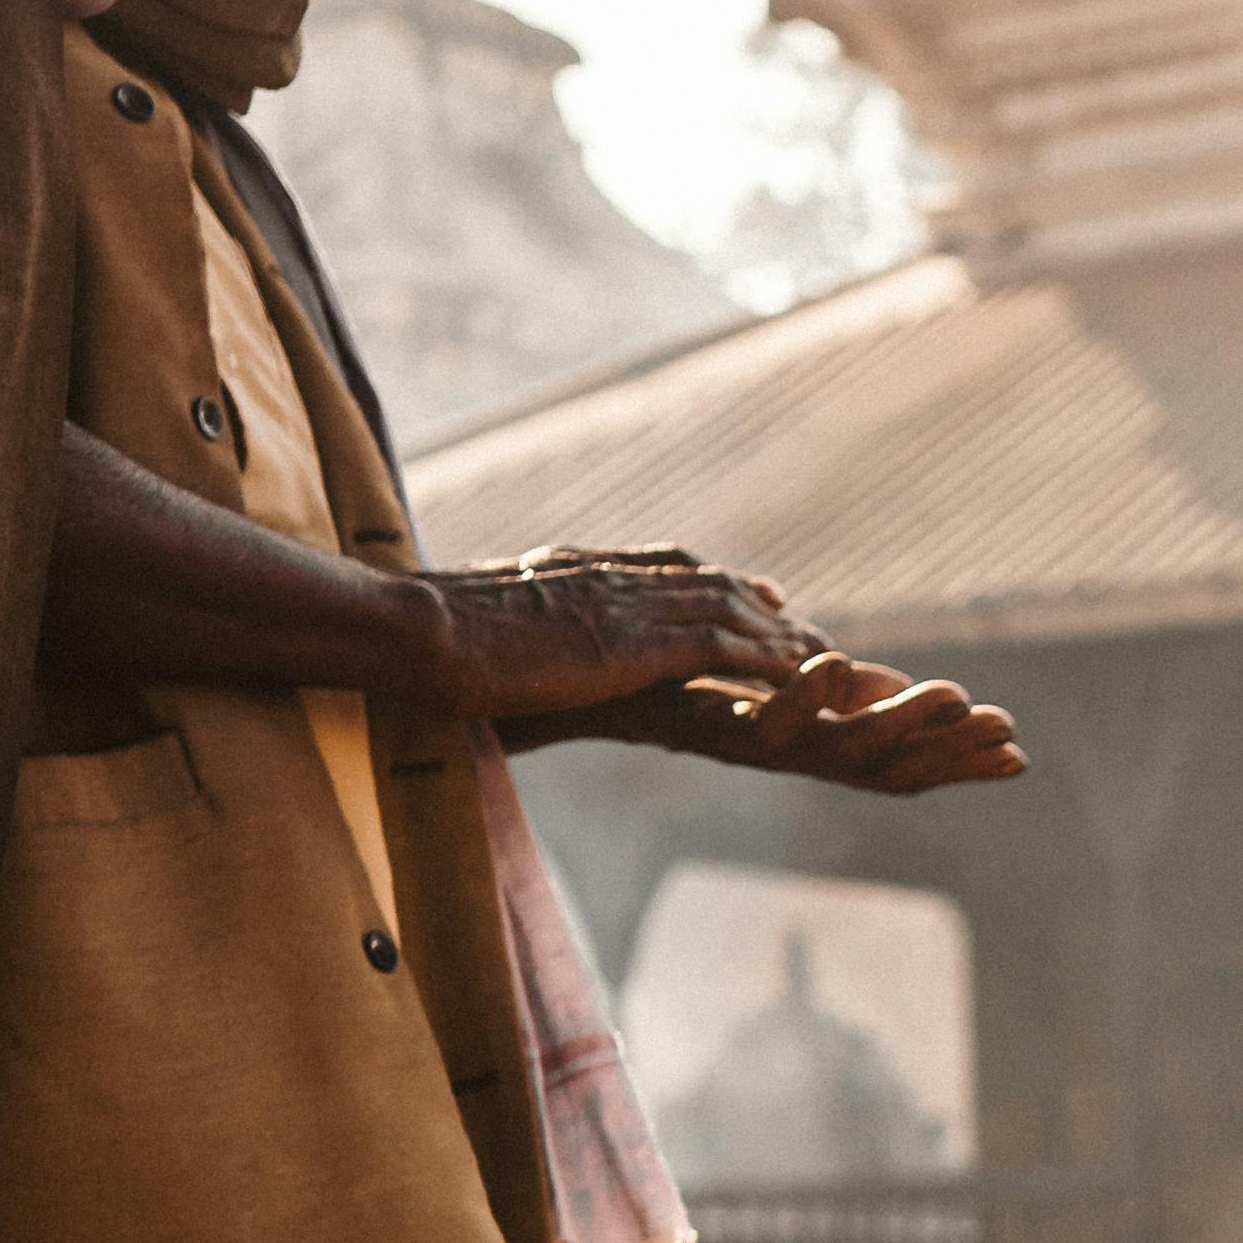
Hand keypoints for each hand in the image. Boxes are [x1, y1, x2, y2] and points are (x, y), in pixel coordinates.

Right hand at [417, 545, 822, 728]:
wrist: (416, 631)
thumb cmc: (419, 636)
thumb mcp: (470, 623)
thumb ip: (500, 624)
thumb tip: (481, 641)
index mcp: (572, 571)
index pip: (662, 565)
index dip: (712, 579)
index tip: (753, 592)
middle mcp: (608, 577)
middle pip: (707, 582)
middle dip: (761, 606)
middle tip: (808, 629)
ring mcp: (624, 606)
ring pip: (727, 609)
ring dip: (779, 635)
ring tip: (826, 661)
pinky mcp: (634, 642)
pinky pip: (720, 645)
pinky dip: (763, 657)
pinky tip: (799, 677)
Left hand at [560, 647, 1027, 796]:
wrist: (555, 683)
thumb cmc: (640, 674)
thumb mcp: (735, 667)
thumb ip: (785, 665)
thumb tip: (834, 655)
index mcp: (797, 733)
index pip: (890, 750)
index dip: (952, 755)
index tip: (1015, 750)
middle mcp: (780, 751)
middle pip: (884, 766)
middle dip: (949, 752)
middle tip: (1010, 735)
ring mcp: (744, 746)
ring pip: (840, 753)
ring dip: (900, 726)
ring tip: (955, 698)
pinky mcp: (704, 731)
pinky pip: (764, 724)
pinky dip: (804, 698)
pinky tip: (834, 664)